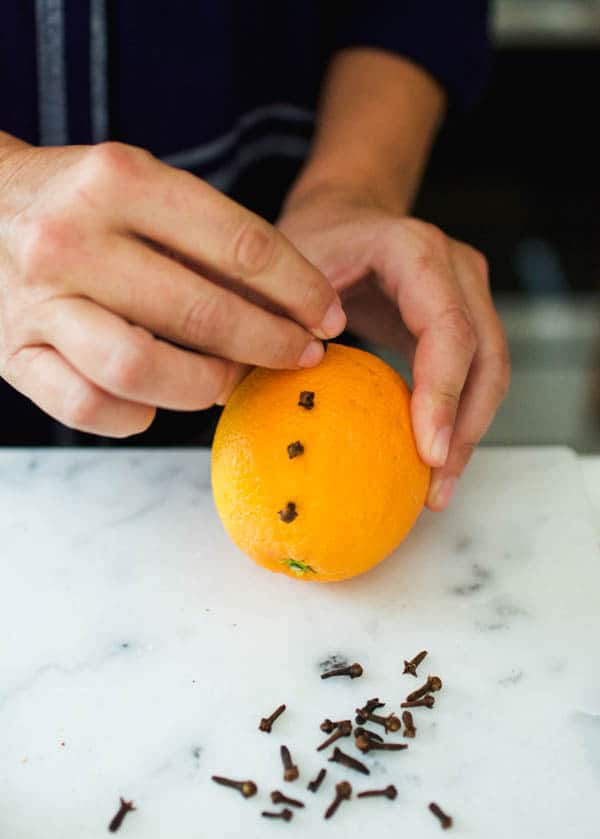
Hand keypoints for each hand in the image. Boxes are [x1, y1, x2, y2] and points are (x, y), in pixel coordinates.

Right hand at [0, 136, 345, 436]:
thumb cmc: (75, 202)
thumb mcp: (138, 187)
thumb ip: (205, 238)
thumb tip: (292, 305)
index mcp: (116, 180)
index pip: (238, 245)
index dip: (300, 289)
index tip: (328, 315)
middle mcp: (72, 239)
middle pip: (201, 314)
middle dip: (271, 344)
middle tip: (303, 355)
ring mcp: (38, 303)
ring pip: (144, 369)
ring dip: (207, 386)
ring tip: (232, 380)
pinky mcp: (14, 356)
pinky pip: (90, 408)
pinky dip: (137, 415)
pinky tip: (157, 402)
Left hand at [277, 187, 509, 509]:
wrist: (344, 213)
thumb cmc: (310, 241)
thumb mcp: (280, 273)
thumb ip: (268, 325)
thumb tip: (242, 400)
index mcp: (412, 251)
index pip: (446, 327)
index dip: (442, 391)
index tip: (428, 450)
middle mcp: (454, 267)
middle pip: (484, 356)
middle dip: (463, 428)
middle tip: (435, 489)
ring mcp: (468, 292)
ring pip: (491, 371)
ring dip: (468, 433)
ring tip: (436, 490)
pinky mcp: (466, 318)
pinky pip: (476, 375)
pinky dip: (458, 419)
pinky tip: (432, 460)